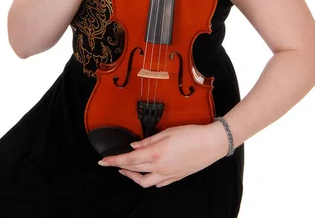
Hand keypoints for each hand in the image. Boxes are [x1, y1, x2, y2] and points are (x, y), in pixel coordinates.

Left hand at [97, 122, 228, 187]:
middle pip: (134, 169)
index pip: (129, 159)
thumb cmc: (192, 135)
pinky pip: (157, 183)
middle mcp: (159, 167)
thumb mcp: (168, 132)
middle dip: (119, 167)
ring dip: (132, 176)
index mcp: (156, 154)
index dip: (114, 161)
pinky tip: (146, 174)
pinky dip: (148, 179)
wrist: (211, 144)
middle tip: (110, 164)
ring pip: (144, 181)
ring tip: (125, 170)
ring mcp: (167, 174)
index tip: (103, 161)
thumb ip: (149, 140)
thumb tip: (134, 145)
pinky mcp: (175, 177)